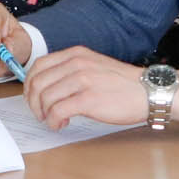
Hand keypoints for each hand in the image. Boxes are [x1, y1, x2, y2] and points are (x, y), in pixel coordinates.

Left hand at [22, 44, 156, 130]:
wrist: (148, 91)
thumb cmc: (123, 84)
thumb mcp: (94, 66)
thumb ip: (72, 71)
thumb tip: (48, 88)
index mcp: (76, 54)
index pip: (38, 66)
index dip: (29, 85)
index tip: (33, 98)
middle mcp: (76, 64)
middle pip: (37, 82)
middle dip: (33, 102)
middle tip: (40, 114)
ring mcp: (82, 80)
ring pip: (45, 98)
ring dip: (44, 114)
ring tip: (54, 120)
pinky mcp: (88, 99)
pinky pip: (57, 111)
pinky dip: (53, 121)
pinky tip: (61, 124)